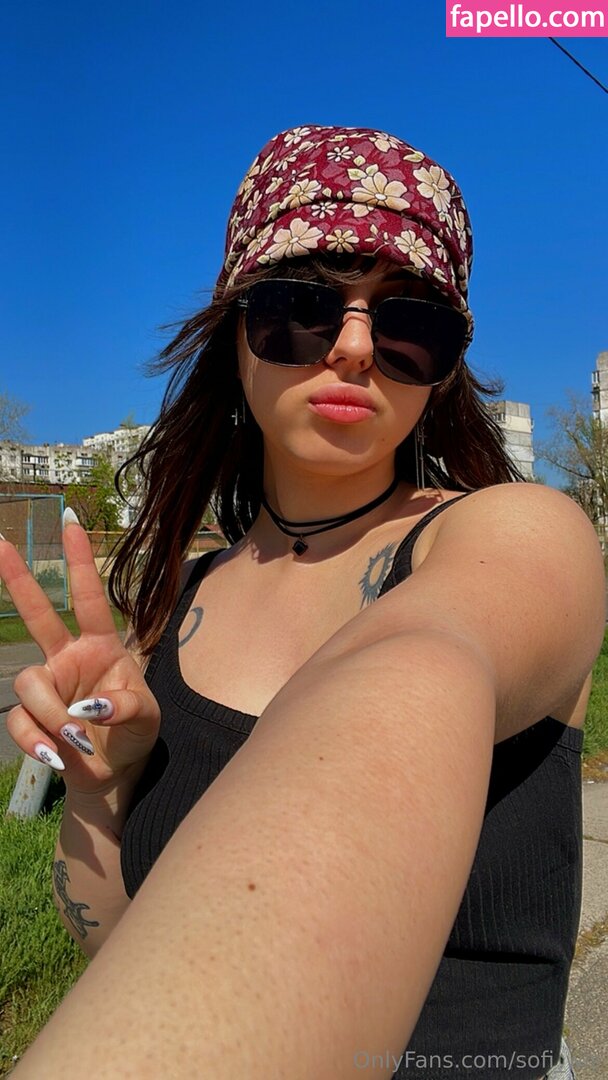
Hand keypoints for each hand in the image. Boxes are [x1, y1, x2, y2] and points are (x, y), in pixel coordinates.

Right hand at [0, 517, 159, 794]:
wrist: (116, 771)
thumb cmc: (135, 732)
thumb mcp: (147, 718)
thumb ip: (127, 706)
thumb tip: (90, 707)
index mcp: (103, 645)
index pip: (90, 598)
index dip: (80, 562)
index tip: (71, 524)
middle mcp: (69, 657)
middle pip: (37, 615)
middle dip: (17, 579)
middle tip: (0, 543)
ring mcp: (48, 686)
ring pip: (29, 684)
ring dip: (52, 715)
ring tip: (76, 739)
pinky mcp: (32, 717)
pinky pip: (21, 721)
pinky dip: (38, 740)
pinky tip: (56, 754)